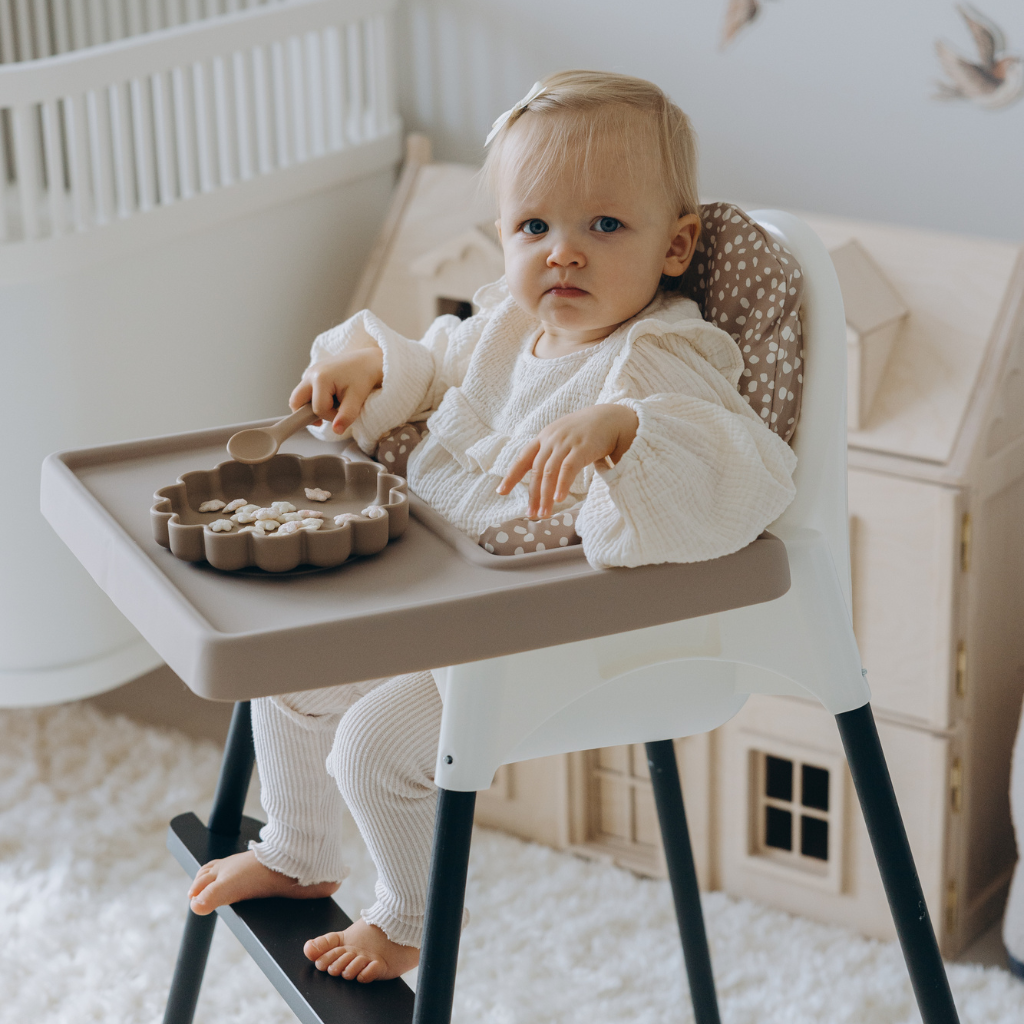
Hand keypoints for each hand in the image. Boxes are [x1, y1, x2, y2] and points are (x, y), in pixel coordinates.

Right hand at [289, 346, 383, 434]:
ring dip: (313, 405)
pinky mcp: (312, 374)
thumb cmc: (364, 376)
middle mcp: (310, 373)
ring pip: (299, 398)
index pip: (318, 409)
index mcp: (320, 378)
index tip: (343, 413)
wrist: (368, 362)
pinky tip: (331, 397)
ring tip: (333, 403)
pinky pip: (306, 392)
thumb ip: (346, 415)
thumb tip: (337, 430)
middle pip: (296, 402)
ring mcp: (310, 372)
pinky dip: (315, 399)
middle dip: (309, 413)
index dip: (331, 416)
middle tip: (327, 414)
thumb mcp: (357, 398)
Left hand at [497, 404, 638, 518]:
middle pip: (536, 471)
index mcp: (544, 437)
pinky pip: (568, 469)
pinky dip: (562, 485)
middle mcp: (551, 439)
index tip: (501, 491)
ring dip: (545, 496)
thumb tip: (545, 478)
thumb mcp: (564, 438)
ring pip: (549, 473)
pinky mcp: (581, 448)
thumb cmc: (589, 432)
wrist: (612, 418)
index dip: (511, 476)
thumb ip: (553, 454)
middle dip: (532, 495)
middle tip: (531, 514)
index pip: (523, 458)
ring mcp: (565, 443)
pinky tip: (559, 499)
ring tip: (544, 514)